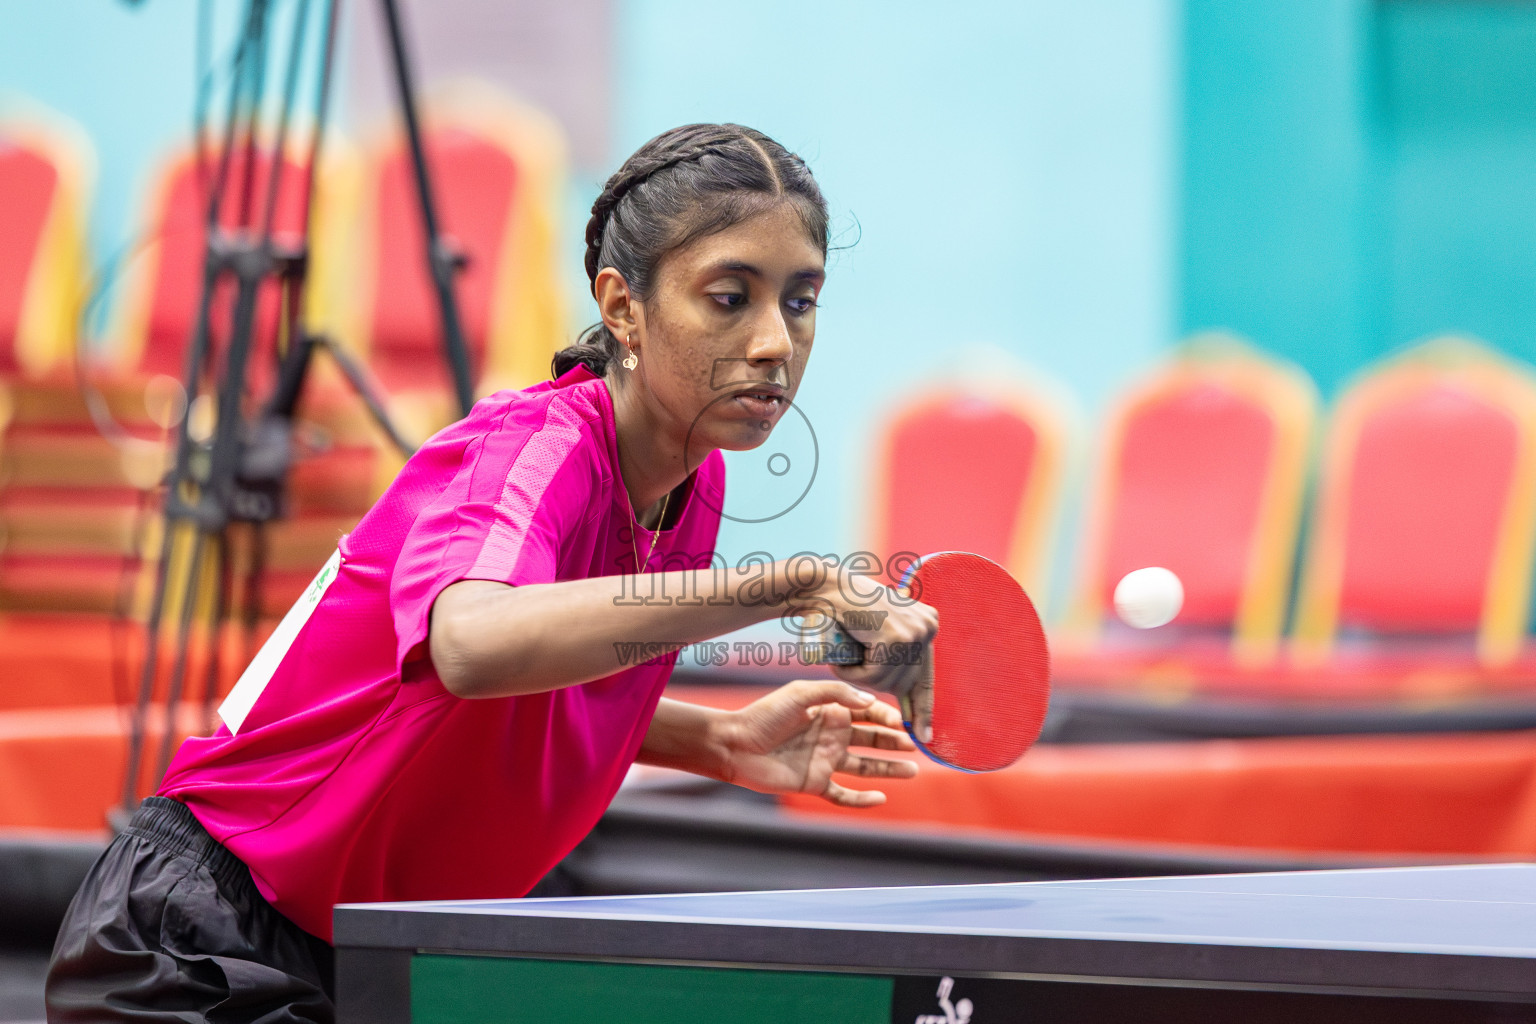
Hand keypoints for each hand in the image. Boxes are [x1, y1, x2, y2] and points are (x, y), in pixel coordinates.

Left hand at [720, 680, 917, 807]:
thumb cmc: (765, 715)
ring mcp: (824, 760)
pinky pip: (843, 794)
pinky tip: (880, 797)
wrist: (735, 745)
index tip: (902, 724)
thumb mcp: (800, 693)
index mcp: (830, 711)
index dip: (887, 718)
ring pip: (865, 766)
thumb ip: (836, 693)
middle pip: (872, 740)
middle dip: (895, 742)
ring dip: (888, 768)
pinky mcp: (814, 783)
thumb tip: (869, 703)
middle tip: (916, 745)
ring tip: (912, 770)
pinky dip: (861, 799)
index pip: (867, 713)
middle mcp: (831, 736)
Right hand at [797, 576, 937, 696]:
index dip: (924, 708)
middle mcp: (927, 626)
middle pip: (906, 683)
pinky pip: (873, 677)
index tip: (925, 736)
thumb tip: (906, 691)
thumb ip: (896, 651)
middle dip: (875, 683)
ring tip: (846, 652)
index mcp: (927, 624)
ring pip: (887, 683)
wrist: (823, 586)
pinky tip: (843, 653)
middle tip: (851, 663)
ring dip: (859, 676)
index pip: (926, 676)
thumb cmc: (842, 610)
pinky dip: (852, 673)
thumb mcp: (877, 632)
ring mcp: (915, 632)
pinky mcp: (896, 638)